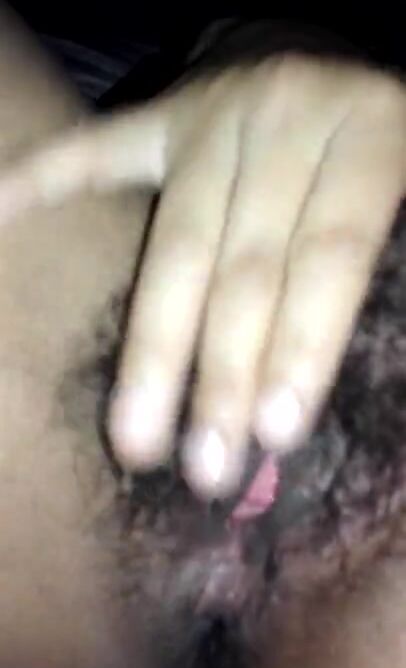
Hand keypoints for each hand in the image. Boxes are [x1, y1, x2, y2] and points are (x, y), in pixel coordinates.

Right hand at [0, 54, 404, 499]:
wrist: (335, 65)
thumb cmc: (380, 147)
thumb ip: (389, 265)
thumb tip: (384, 379)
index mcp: (373, 131)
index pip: (332, 254)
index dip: (303, 345)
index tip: (274, 433)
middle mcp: (286, 115)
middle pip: (246, 263)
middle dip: (222, 372)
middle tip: (206, 468)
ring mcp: (213, 114)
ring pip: (179, 244)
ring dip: (156, 345)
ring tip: (132, 434)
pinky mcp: (165, 115)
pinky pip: (96, 153)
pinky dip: (43, 182)